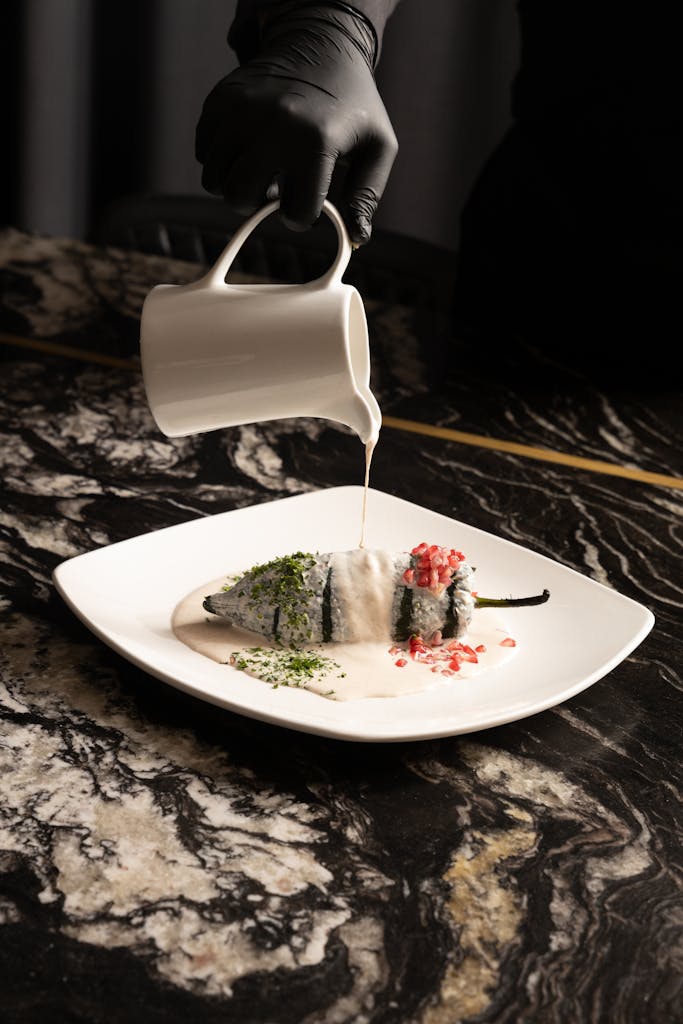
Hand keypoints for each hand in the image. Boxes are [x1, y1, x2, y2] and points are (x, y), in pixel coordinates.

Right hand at [195, 3, 397, 244]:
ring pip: (214, 179)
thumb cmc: (353, 104)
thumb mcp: (378, 146)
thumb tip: (357, 238)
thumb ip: (367, 196)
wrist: (321, 44)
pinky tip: (246, 148)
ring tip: (260, 169)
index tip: (308, 201)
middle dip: (258, 204)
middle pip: (240, 198)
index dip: (303, 216)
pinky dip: (220, 160)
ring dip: (236, 184)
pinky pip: (203, 153)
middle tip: (275, 189)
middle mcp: (272, 125)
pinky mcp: (219, 100)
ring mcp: (240, 111)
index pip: (295, 213)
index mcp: (315, 142)